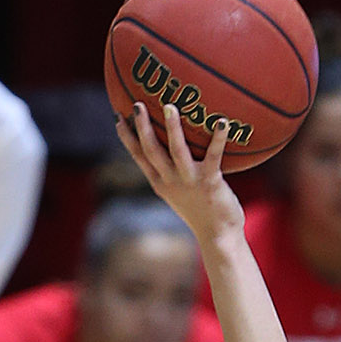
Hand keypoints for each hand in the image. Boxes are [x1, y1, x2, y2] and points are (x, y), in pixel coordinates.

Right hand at [116, 101, 242, 247]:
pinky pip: (213, 156)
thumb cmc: (202, 212)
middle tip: (137, 104)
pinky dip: (218, 139)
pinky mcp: (210, 183)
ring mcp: (190, 182)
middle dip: (141, 127)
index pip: (139, 157)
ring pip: (177, 151)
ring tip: (170, 107)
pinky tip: (223, 121)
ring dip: (172, 129)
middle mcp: (171, 181)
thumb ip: (174, 172)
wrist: (219, 237)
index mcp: (161, 183)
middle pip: (151, 151)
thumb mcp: (180, 192)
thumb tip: (174, 147)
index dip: (127, 137)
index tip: (117, 117)